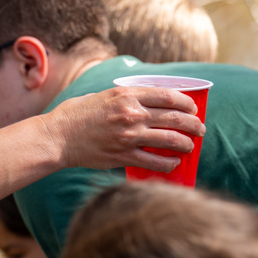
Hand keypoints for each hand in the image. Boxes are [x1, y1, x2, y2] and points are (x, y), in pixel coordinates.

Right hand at [44, 86, 204, 172]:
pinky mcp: (124, 156)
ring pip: (171, 140)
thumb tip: (147, 102)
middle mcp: (131, 113)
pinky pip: (156, 162)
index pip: (168, 96)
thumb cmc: (76, 114)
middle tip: (199, 129)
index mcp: (125, 95)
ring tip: (190, 146)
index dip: (186, 102)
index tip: (193, 108)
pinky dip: (170, 162)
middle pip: (175, 118)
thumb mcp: (101, 95)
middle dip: (193, 124)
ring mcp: (129, 136)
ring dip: (186, 143)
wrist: (58, 137)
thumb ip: (124, 98)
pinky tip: (174, 162)